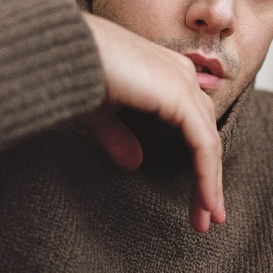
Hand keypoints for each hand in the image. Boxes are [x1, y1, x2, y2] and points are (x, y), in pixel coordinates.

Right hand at [79, 12, 224, 232]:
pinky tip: (206, 201)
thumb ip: (119, 135)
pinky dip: (207, 176)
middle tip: (207, 216)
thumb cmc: (74, 73)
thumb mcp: (100, 112)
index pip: (192, 123)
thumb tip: (135, 162)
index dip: (196, 162)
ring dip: (210, 184)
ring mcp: (183, 82)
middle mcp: (181, 73)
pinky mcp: (179, 95)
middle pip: (205, 134)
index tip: (195, 200)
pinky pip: (203, 144)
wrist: (63, 53)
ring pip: (208, 142)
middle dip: (207, 178)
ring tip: (208, 219)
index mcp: (166, 73)